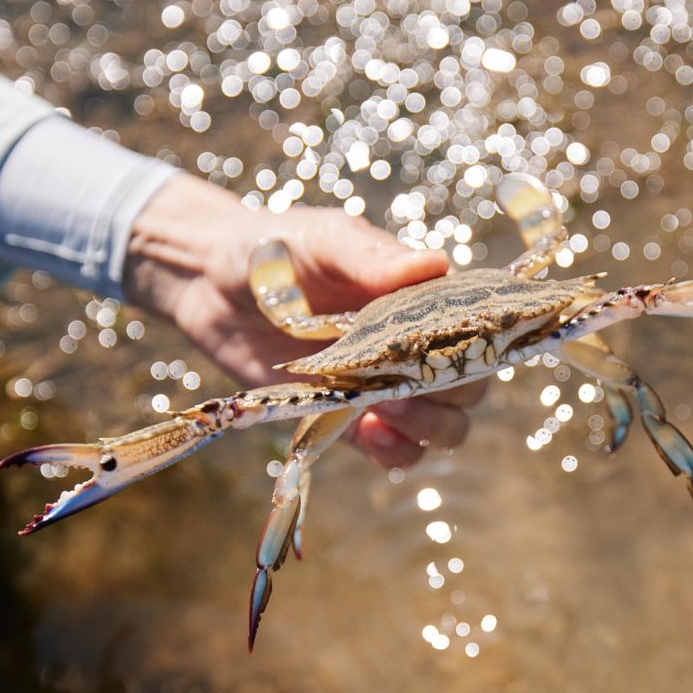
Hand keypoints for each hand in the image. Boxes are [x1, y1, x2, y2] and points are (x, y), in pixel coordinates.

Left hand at [122, 172, 484, 467]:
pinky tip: (369, 436)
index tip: (447, 354)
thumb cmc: (276, 246)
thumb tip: (434, 263)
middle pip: (469, 385)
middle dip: (450, 395)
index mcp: (423, 297)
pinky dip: (395, 453)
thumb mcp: (324, 239)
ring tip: (384, 413)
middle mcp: (415, 343)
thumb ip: (371, 257)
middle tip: (404, 389)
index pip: (480, 328)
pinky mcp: (350, 416)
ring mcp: (385, 383)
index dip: (477, 348)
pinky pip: (395, 450)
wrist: (212, 280)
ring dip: (428, 428)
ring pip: (443, 424)